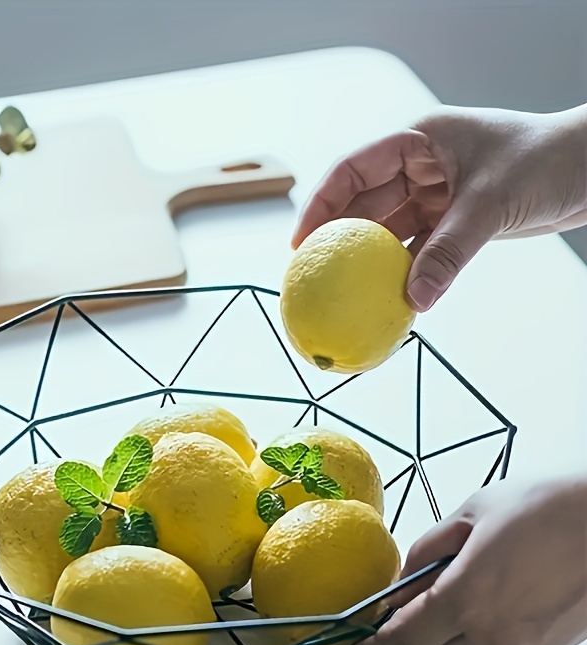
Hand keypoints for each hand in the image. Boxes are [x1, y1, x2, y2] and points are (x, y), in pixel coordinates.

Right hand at [292, 105, 586, 311]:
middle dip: (337, 238)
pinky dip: (403, 271)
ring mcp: (434, 193)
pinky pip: (416, 248)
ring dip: (369, 260)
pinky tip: (387, 295)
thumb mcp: (492, 203)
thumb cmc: (549, 159)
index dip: (320, 205)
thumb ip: (450, 251)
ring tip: (342, 291)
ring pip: (387, 229)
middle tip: (312, 275)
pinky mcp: (450, 219)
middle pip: (363, 203)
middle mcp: (419, 165)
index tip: (301, 242)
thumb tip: (414, 299)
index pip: (352, 169)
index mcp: (418, 139)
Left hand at [333, 475, 586, 644]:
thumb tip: (407, 574)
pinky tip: (470, 610)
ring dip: (432, 643)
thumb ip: (431, 547)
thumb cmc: (547, 509)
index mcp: (467, 598)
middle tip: (378, 630)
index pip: (402, 641)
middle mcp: (492, 633)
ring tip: (424, 611)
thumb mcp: (473, 512)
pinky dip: (466, 640)